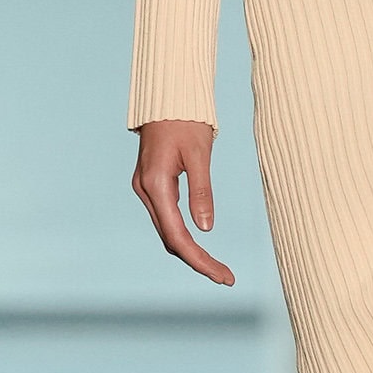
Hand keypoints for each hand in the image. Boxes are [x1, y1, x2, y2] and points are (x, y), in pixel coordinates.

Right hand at [132, 119, 234, 285]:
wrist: (167, 96)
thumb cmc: (186, 120)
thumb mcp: (200, 154)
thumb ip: (202, 191)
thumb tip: (206, 228)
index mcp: (156, 185)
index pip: (178, 236)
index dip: (200, 260)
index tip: (223, 277)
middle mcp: (146, 190)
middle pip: (171, 238)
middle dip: (198, 260)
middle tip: (226, 277)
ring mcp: (146, 188)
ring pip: (167, 230)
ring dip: (190, 251)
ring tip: (217, 267)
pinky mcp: (151, 183)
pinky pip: (166, 218)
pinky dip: (182, 234)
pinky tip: (200, 244)